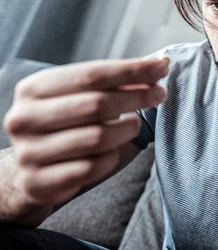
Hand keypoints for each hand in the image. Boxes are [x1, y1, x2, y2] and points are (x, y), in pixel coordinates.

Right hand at [2, 57, 168, 206]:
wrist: (28, 170)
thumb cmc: (66, 125)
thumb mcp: (82, 97)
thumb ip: (115, 82)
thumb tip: (157, 66)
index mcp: (34, 89)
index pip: (91, 75)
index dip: (131, 70)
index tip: (161, 66)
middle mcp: (24, 119)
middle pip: (96, 104)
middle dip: (137, 97)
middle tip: (159, 95)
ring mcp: (29, 153)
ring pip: (98, 138)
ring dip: (127, 129)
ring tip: (134, 124)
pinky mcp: (39, 183)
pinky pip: (93, 167)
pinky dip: (112, 158)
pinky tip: (113, 151)